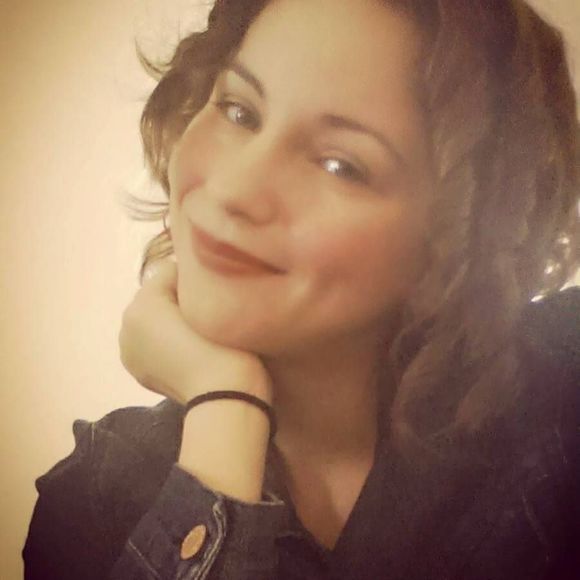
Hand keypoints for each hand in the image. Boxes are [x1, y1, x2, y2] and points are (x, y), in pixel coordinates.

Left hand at [118, 259, 272, 404]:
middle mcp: (127, 324)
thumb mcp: (212, 300)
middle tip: (209, 311)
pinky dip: (165, 342)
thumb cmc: (224, 345)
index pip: (170, 272)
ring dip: (171, 320)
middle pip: (157, 296)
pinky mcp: (137, 371)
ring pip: (153, 320)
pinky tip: (187, 351)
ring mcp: (129, 351)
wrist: (225, 396)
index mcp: (142, 304)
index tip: (215, 293)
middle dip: (178, 299)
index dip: (195, 278)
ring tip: (199, 333)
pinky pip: (151, 342)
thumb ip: (195, 280)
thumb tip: (194, 274)